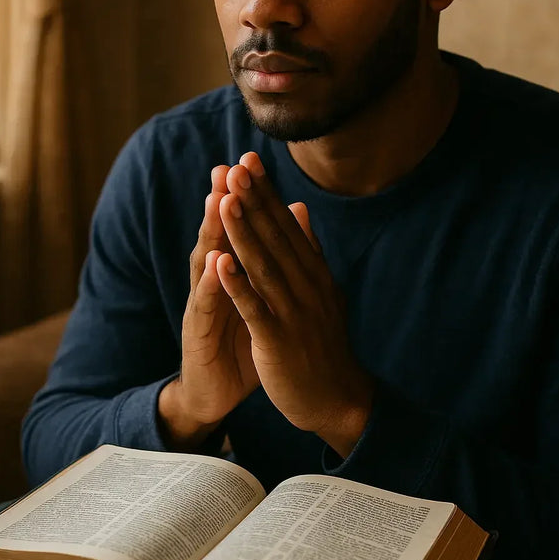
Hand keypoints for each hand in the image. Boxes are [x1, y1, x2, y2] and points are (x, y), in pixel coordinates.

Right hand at [158, 165, 258, 448]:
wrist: (216, 393)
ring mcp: (202, 304)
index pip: (239, 229)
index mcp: (233, 273)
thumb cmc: (240, 343)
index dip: (246, 197)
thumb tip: (286, 226)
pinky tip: (214, 263)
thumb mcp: (259, 300)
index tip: (252, 162)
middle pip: (218, 235)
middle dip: (222, 201)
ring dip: (211, 232)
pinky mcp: (197, 332)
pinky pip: (205, 305)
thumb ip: (268, 265)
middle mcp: (213, 282)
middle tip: (228, 168)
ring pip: (206, 262)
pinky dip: (211, 284)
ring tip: (218, 201)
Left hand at [215, 152, 373, 457]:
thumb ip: (308, 248)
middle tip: (237, 165)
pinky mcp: (278, 340)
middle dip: (254, 201)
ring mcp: (294, 312)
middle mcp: (307, 286)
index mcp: (314, 272)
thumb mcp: (322, 289)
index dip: (266, 193)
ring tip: (226, 200)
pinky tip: (220, 262)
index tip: (249, 160)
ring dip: (243, 232)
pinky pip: (254, 308)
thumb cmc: (324, 343)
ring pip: (264, 266)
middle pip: (276, 237)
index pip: (286, 225)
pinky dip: (237, 285)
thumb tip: (300, 207)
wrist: (338, 398)